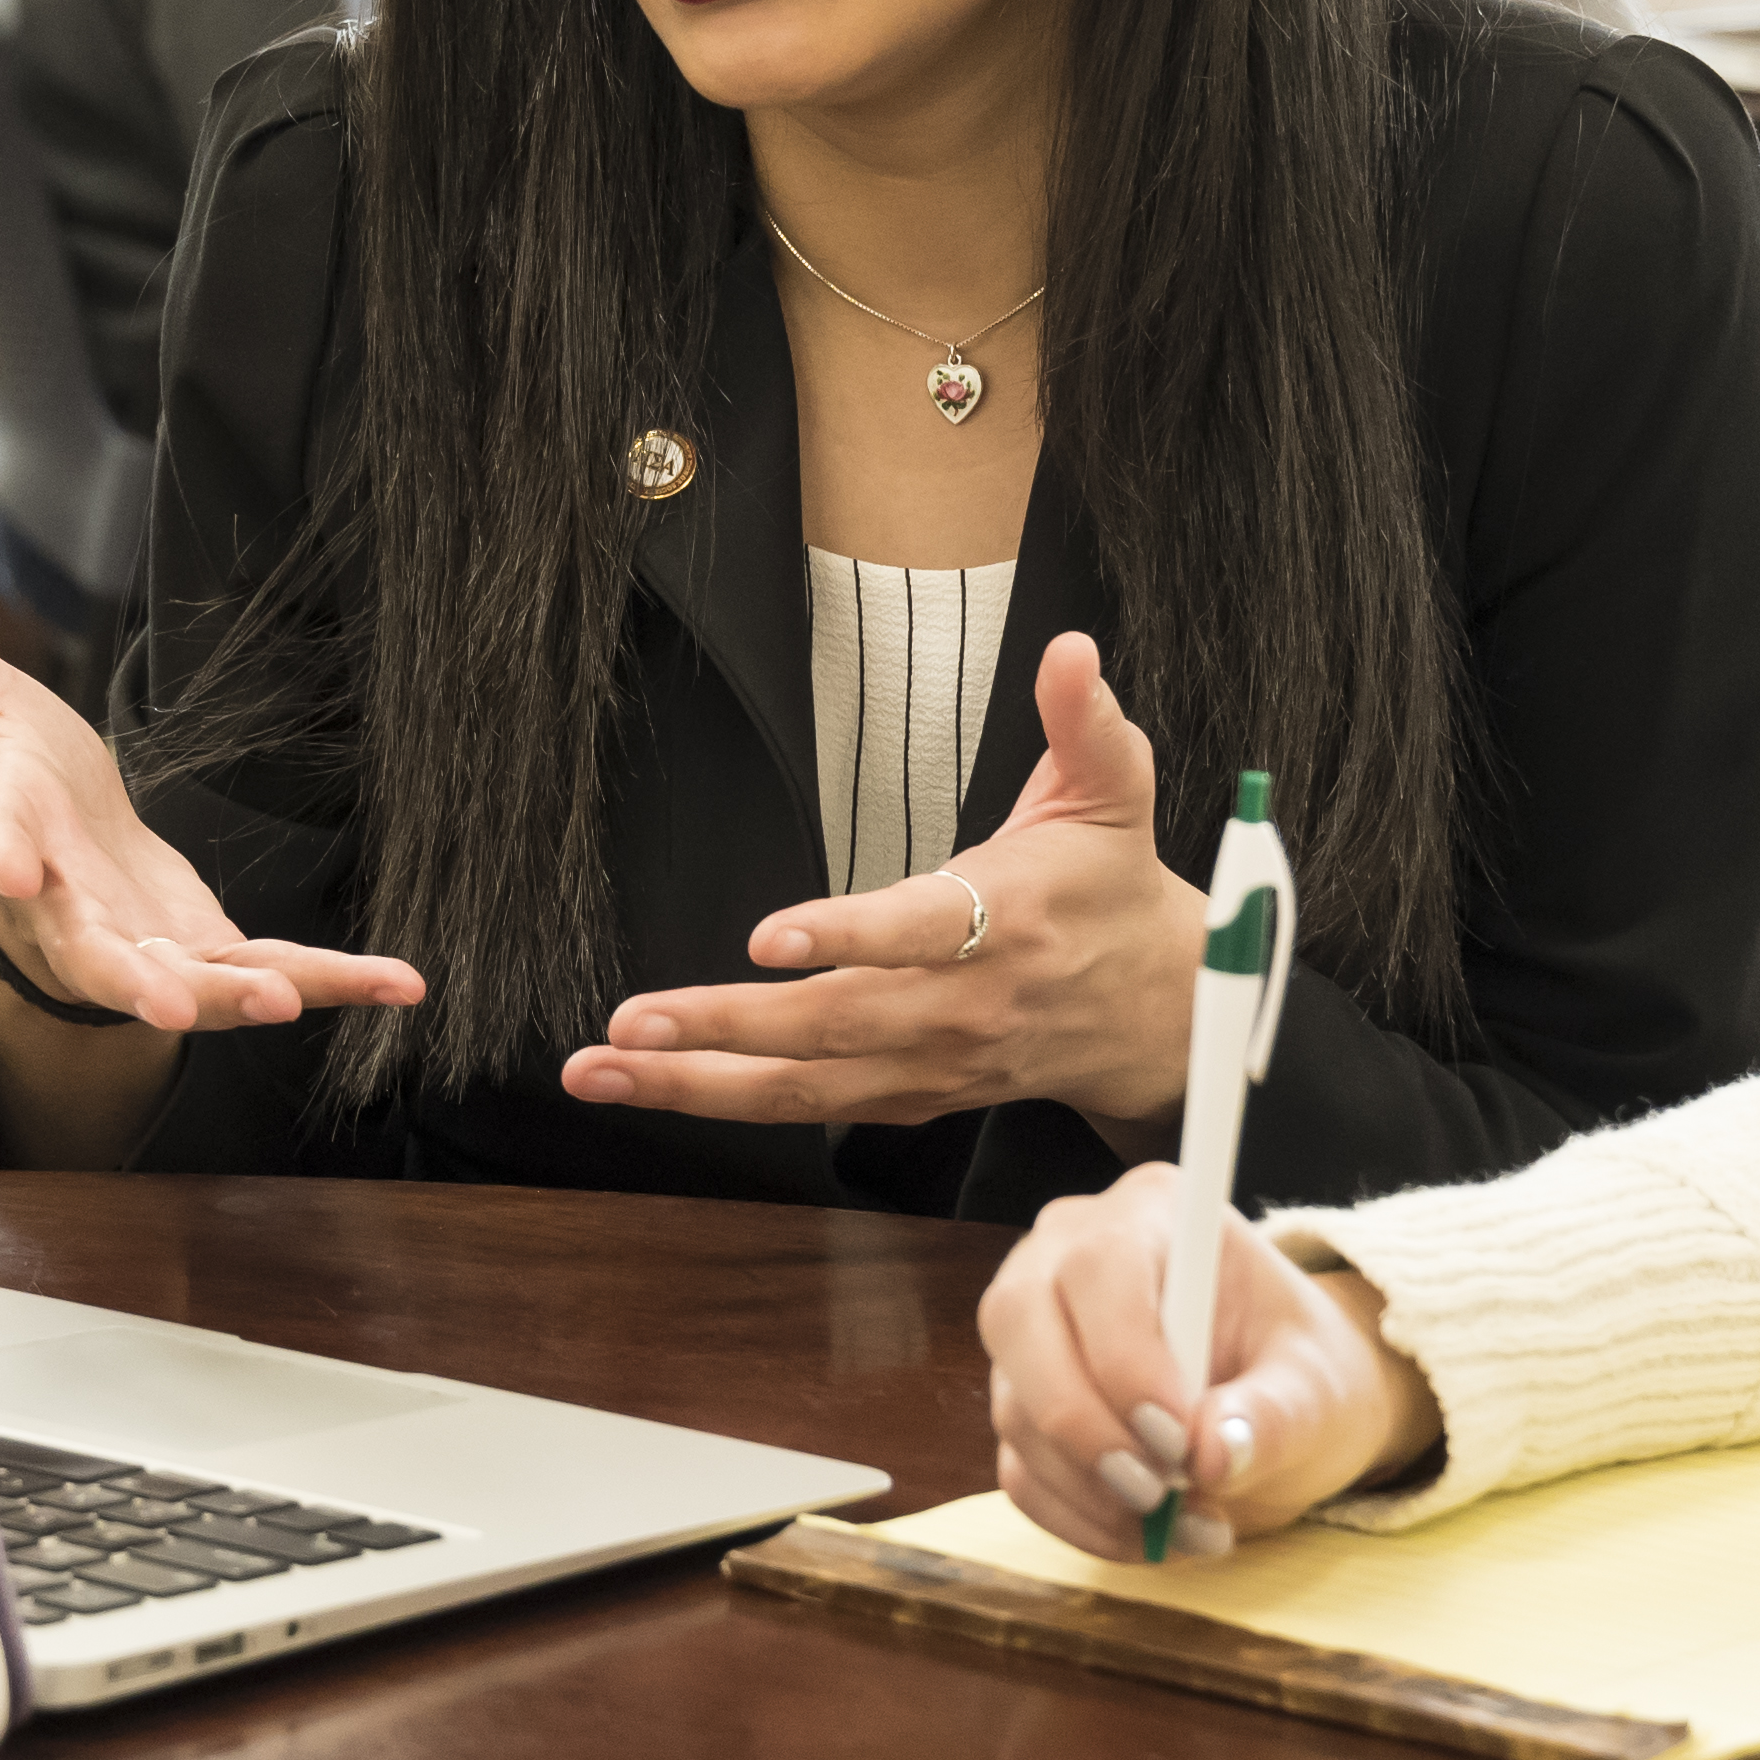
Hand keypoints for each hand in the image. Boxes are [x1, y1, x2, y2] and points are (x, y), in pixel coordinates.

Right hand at [0, 572, 422, 1035]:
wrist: (59, 836)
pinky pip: (275, 972)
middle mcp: (69, 913)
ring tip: (285, 1001)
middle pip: (91, 954)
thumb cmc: (2, 761)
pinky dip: (335, 980)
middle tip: (162, 1001)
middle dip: (126, 979)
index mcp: (8, 838)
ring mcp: (139, 946)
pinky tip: (402, 984)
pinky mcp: (205, 952)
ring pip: (185, 983)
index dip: (2, 857)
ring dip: (235, 995)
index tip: (11, 865)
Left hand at [564, 627, 1200, 1130]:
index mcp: (1010, 922)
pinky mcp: (909, 1095)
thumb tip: (1071, 651)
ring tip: (604, 1067)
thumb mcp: (1114, 793)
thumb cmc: (1113, 890)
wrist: (1155, 1015)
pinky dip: (727, 1104)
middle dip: (726, 1028)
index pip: (922, 932)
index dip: (848, 936)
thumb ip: (1084, 721)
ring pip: (807, 1084)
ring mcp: (932, 1062)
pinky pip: (809, 1108)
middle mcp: (963, 1006)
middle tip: (632, 1021)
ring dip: (696, 1081)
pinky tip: (651, 1085)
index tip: (768, 938)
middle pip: (837, 1025)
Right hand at [976, 1162, 1440, 1565]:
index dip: (1123, 1357)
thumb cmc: (1300, 1370)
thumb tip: (1215, 1455)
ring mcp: (1035, 1330)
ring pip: (1015, 1407)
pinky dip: (1081, 1521)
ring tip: (1190, 1528)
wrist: (1287, 1403)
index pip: (1099, 1265)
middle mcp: (1070, 1254)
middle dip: (1083, 1426)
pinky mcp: (1024, 1404)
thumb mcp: (1317, 1387)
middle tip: (1159, 1495)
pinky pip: (1020, 1470)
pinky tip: (1151, 1536)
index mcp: (1155, 1213)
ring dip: (1094, 1493)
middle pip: (1018, 1319)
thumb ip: (1275, 1414)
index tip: (1177, 1440)